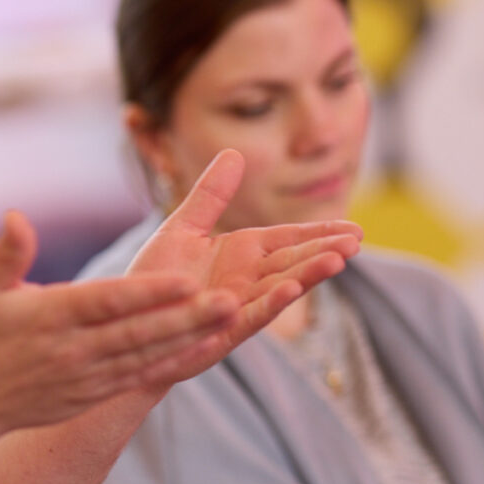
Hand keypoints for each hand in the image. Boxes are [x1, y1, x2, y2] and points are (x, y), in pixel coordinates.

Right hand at [0, 212, 231, 436]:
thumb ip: (8, 254)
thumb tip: (16, 215)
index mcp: (50, 316)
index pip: (106, 301)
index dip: (146, 292)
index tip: (183, 278)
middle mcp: (73, 348)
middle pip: (138, 331)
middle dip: (186, 316)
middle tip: (230, 299)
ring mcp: (87, 375)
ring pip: (147, 354)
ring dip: (190, 336)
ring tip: (231, 317)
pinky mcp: (93, 393)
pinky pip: (140, 376)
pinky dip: (174, 362)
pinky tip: (204, 348)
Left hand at [125, 149, 361, 385]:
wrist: (126, 324)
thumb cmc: (154, 279)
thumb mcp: (181, 228)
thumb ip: (210, 195)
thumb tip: (235, 152)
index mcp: (241, 253)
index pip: (289, 240)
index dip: (321, 233)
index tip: (357, 229)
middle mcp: (246, 279)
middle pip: (293, 262)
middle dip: (324, 251)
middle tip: (357, 242)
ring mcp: (238, 306)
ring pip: (280, 288)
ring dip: (308, 276)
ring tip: (337, 261)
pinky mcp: (221, 331)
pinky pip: (251, 315)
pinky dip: (271, 304)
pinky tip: (291, 290)